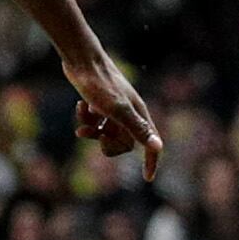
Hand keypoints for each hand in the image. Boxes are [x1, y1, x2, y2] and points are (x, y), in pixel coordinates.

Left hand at [66, 55, 162, 179]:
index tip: (147, 179)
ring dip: (92, 132)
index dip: (150, 162)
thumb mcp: (118, 110)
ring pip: (106, 134)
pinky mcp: (100, 104)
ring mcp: (114, 109)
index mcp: (139, 115)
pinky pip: (95, 123)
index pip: (151, 144)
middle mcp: (130, 113)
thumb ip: (137, 129)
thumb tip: (158, 147)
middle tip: (98, 135)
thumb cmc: (101, 84)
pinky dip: (86, 119)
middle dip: (107, 143)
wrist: (82, 61)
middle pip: (123, 144)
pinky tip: (81, 107)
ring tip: (82, 125)